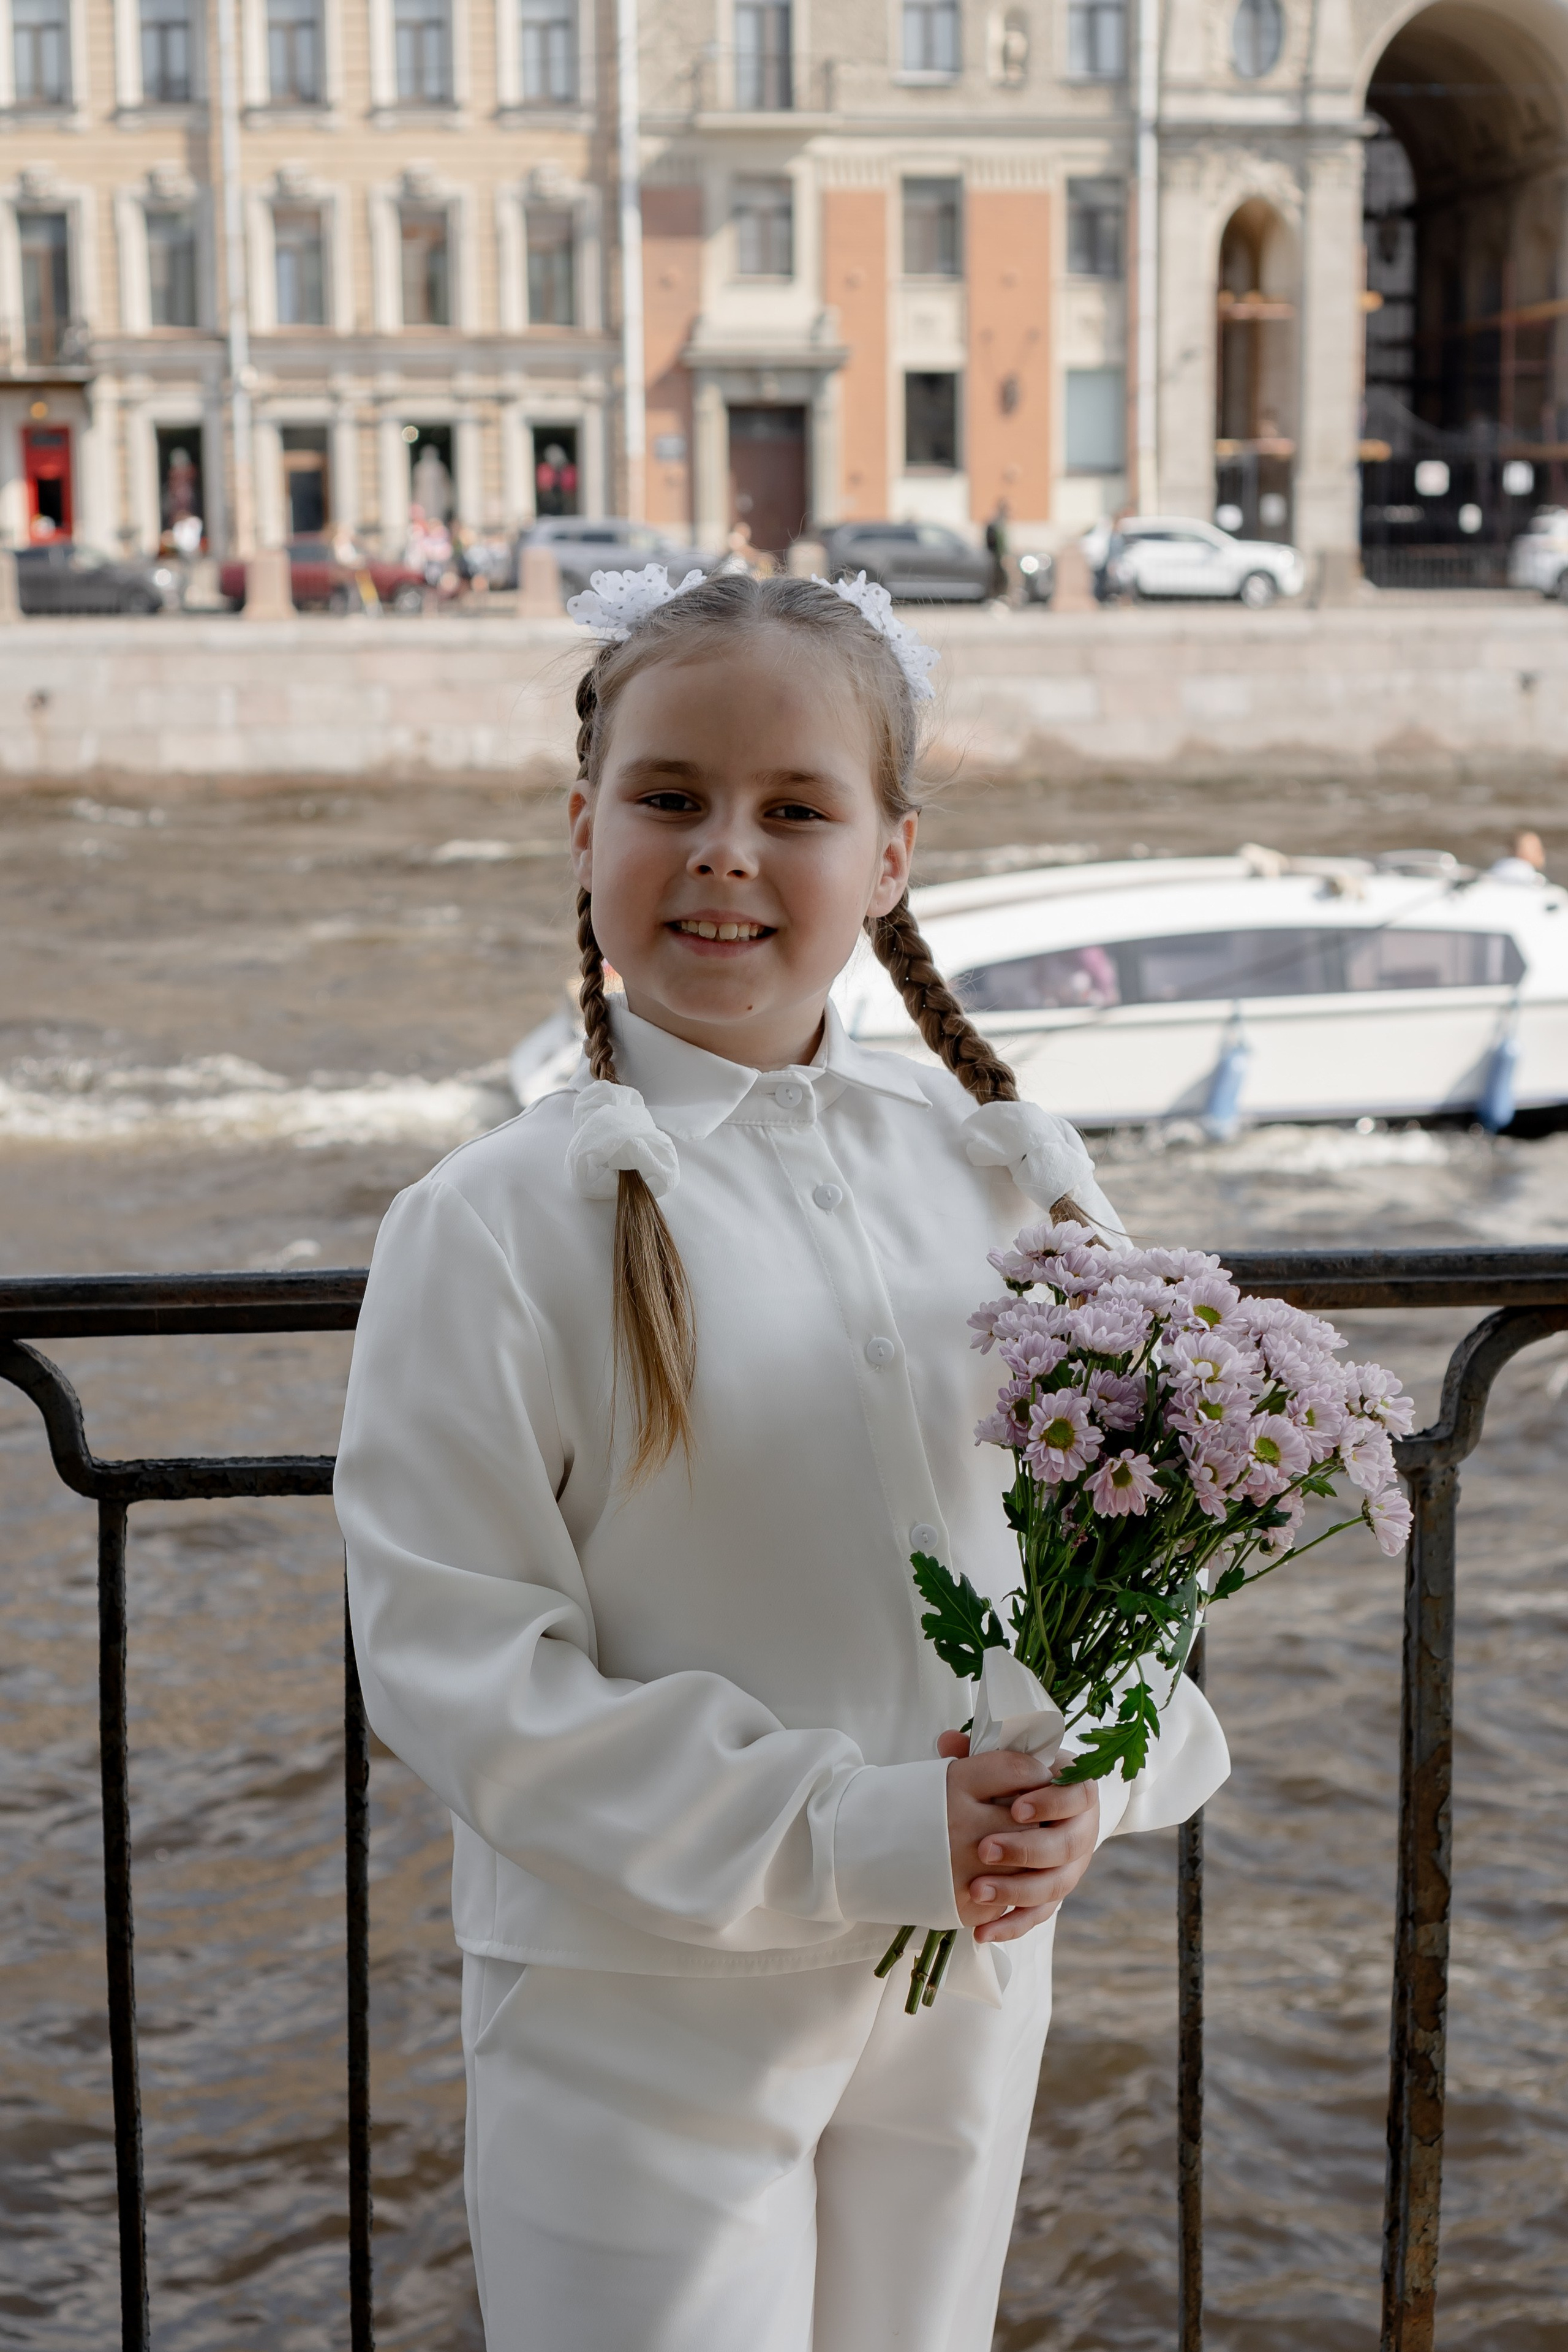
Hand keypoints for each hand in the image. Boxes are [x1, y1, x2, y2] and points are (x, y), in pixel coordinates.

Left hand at [940, 1730, 1098, 1944]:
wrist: (1039, 1810)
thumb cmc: (1021, 1779)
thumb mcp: (1007, 1761)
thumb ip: (981, 1751)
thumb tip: (946, 1741)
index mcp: (1077, 1793)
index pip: (1077, 1795)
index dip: (1051, 1803)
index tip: (1016, 1808)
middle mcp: (1081, 1832)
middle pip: (1066, 1846)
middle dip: (1025, 1850)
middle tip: (985, 1849)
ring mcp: (1071, 1868)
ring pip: (1053, 1886)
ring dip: (1015, 1891)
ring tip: (976, 1892)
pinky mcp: (1054, 1896)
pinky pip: (1038, 1916)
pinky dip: (1011, 1926)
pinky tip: (981, 1932)